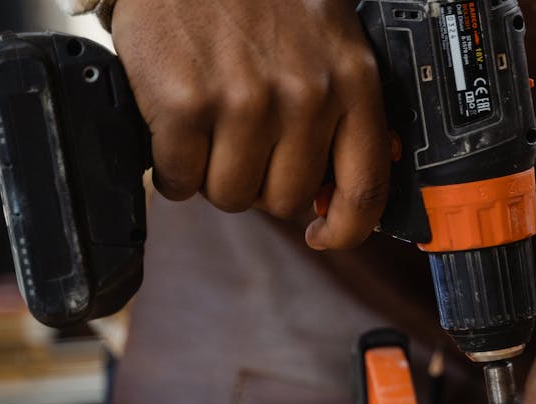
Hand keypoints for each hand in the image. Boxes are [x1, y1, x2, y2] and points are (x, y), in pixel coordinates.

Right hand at [111, 0, 388, 248]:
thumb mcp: (329, 38)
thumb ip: (344, 105)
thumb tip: (339, 187)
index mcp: (352, 81)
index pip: (366, 188)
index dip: (345, 229)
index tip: (323, 234)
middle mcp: (307, 95)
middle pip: (285, 200)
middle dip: (259, 183)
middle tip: (241, 144)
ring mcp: (246, 101)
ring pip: (230, 195)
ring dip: (211, 175)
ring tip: (206, 130)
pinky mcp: (187, 103)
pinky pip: (179, 179)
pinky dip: (169, 167)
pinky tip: (173, 130)